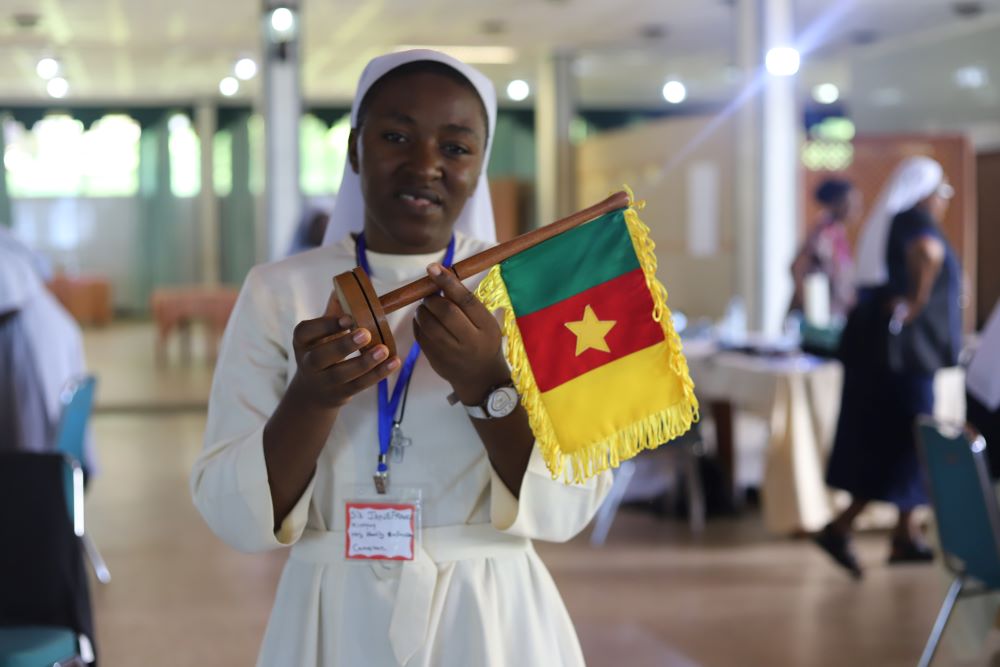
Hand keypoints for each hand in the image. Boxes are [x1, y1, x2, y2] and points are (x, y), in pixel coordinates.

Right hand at [288, 297, 400, 409]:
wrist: (312, 392)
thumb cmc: (321, 349)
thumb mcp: (320, 331)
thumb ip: (333, 310)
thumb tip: (345, 284)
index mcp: (302, 341)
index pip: (307, 332)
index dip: (326, 325)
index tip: (348, 318)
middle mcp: (309, 363)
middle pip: (322, 357)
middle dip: (343, 345)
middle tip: (365, 333)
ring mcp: (323, 382)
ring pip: (342, 374)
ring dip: (365, 362)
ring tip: (384, 349)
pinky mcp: (340, 394)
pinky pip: (359, 385)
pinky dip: (378, 374)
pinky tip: (394, 362)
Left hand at [414, 263, 509, 404]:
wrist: (481, 377)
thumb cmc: (483, 340)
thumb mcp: (485, 321)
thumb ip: (466, 303)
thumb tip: (439, 276)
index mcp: (486, 327)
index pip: (465, 300)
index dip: (447, 282)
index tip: (432, 268)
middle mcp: (470, 341)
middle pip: (445, 311)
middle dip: (432, 298)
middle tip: (430, 296)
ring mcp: (451, 354)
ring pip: (428, 324)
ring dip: (422, 310)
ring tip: (426, 308)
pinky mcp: (436, 360)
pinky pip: (420, 336)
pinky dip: (418, 323)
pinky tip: (424, 320)